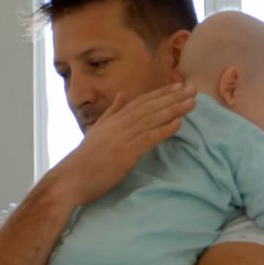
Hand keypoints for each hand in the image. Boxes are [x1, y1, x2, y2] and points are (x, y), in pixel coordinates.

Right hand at [49, 83, 195, 205]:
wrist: (70, 178)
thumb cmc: (84, 159)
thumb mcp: (98, 131)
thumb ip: (112, 113)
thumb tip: (122, 95)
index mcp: (114, 120)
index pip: (141, 102)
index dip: (161, 93)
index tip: (178, 86)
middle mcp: (119, 125)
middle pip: (150, 107)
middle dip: (173, 97)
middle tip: (193, 89)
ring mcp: (122, 138)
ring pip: (151, 120)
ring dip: (173, 110)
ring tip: (191, 103)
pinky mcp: (124, 154)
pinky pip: (147, 139)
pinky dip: (163, 130)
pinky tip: (178, 124)